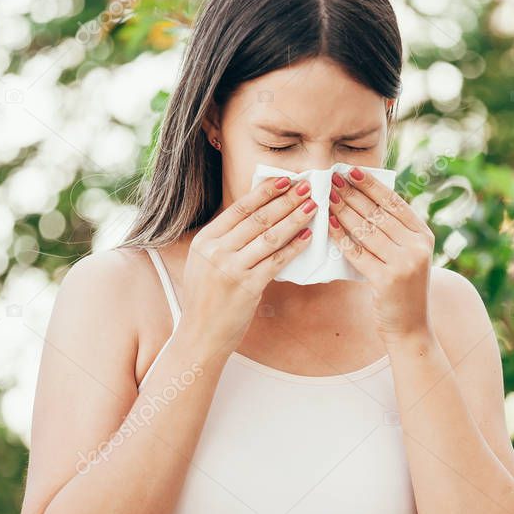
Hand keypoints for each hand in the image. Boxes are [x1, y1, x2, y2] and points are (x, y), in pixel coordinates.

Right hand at [178, 176, 317, 353]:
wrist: (201, 334)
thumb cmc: (207, 298)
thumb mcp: (204, 262)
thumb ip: (225, 240)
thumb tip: (258, 214)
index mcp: (205, 240)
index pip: (239, 208)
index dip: (264, 192)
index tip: (284, 179)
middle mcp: (216, 251)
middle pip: (258, 219)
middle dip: (285, 200)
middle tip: (306, 187)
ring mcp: (232, 269)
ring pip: (270, 237)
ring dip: (294, 219)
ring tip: (312, 207)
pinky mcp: (248, 287)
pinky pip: (277, 261)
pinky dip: (294, 247)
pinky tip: (308, 237)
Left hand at [326, 166, 434, 341]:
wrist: (411, 328)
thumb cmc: (403, 288)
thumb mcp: (407, 255)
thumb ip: (394, 232)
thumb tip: (362, 201)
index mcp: (423, 235)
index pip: (394, 202)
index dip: (371, 185)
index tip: (351, 171)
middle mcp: (418, 246)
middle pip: (377, 214)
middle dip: (352, 194)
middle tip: (332, 180)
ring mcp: (404, 263)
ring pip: (366, 230)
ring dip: (343, 211)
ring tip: (327, 198)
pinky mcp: (387, 280)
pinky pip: (357, 252)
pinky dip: (340, 237)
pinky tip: (328, 225)